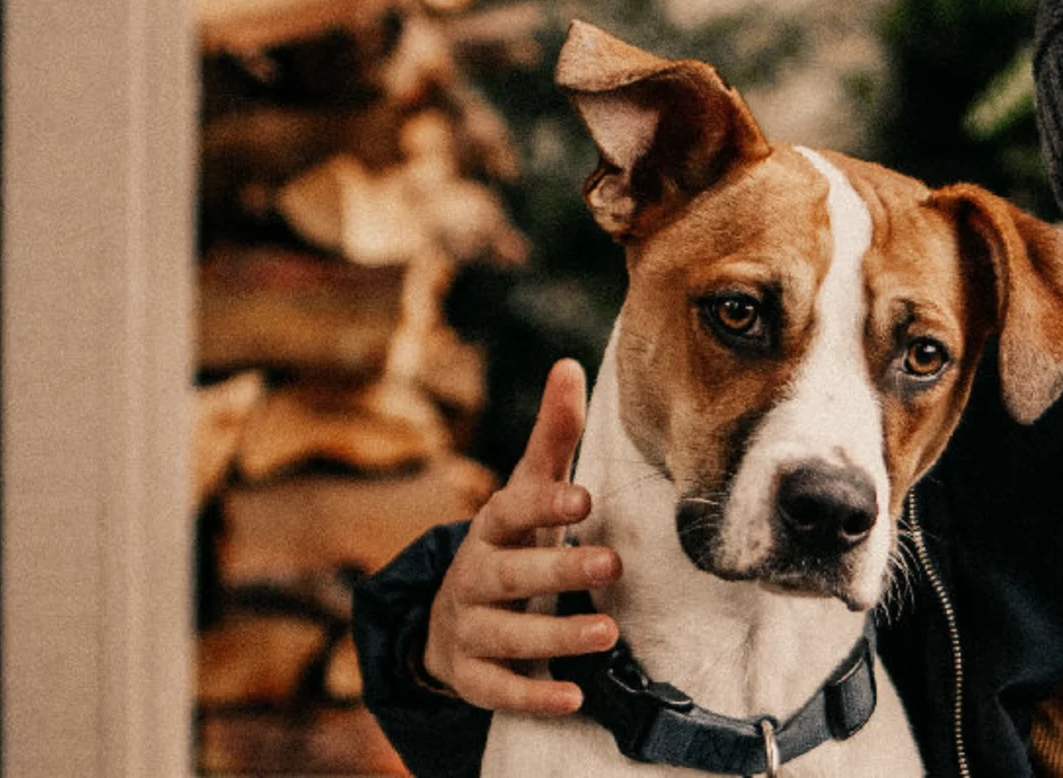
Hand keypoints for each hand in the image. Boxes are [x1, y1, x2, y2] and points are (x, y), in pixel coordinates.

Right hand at [419, 358, 621, 714]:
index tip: (584, 497)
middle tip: (612, 564)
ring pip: (505, 635)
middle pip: (510, 574)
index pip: (510, 512)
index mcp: (491, 530)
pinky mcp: (472, 677)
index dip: (543, 504)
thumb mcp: (527, 494)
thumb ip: (553, 438)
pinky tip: (573, 698)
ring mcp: (469, 629)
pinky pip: (498, 690)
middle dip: (558, 571)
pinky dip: (533, 696)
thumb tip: (568, 365)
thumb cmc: (508, 546)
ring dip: (554, 637)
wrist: (450, 621)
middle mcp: (474, 577)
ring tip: (606, 634)